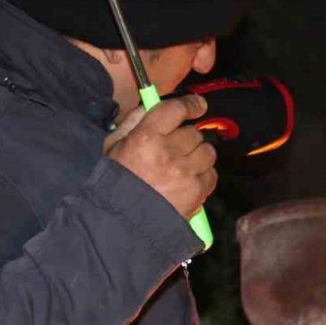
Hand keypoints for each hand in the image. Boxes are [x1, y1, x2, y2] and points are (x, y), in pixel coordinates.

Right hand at [105, 94, 216, 218]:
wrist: (123, 221)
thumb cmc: (116, 181)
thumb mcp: (114, 146)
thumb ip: (133, 121)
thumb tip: (153, 103)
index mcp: (146, 137)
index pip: (176, 109)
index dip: (190, 105)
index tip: (197, 105)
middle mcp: (168, 152)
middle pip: (194, 132)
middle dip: (187, 139)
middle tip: (176, 149)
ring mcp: (185, 173)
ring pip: (207, 151)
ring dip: (198, 156)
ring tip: (184, 166)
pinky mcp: (197, 191)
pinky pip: (211, 174)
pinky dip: (203, 176)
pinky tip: (188, 182)